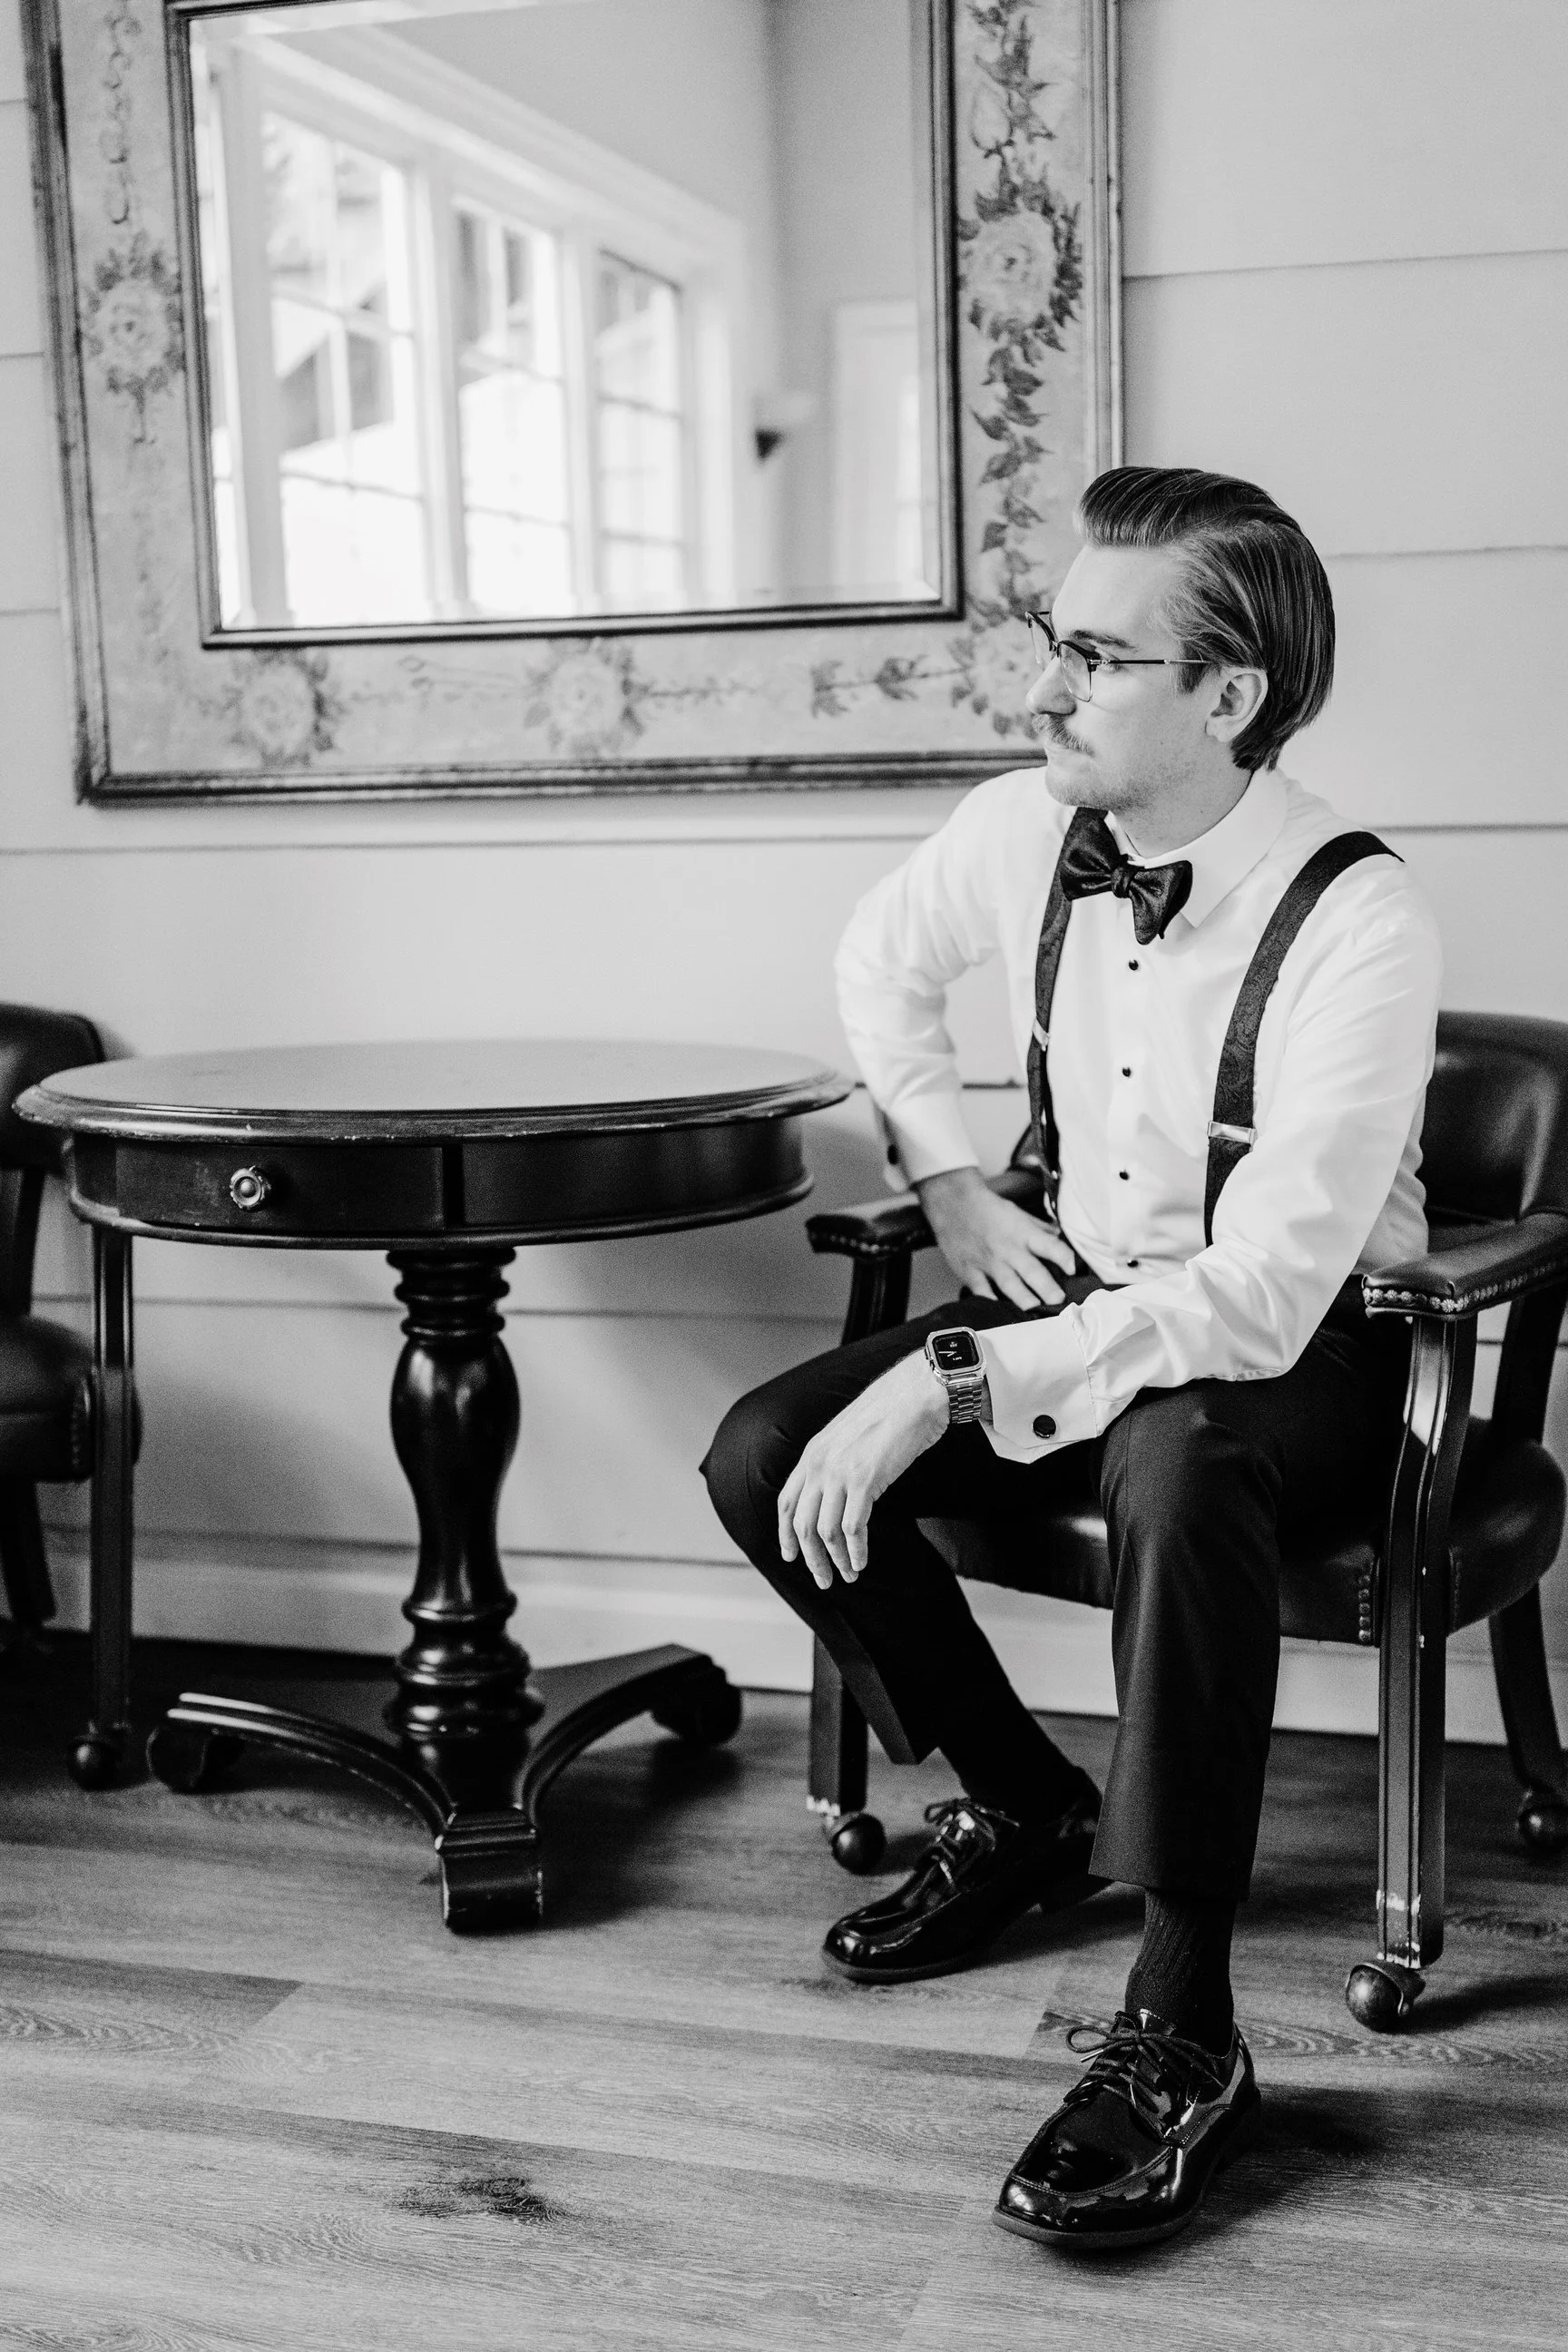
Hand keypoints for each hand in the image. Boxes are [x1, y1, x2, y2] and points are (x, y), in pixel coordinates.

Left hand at [778, 1349, 950, 1589]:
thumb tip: (836, 1492)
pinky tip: (861, 1562)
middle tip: (824, 1580)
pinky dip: (855, 1551)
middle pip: (802, 1525)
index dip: (785, 1534)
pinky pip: (852, 1528)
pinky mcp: (864, 1480)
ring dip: (836, 1560)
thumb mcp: (849, 1436)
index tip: (791, 1556)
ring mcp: (840, 1473)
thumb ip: (836, 1461)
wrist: (915, 1394)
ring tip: (849, 1576)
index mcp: (812, 1454)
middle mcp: (819, 1465)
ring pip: (825, 1532)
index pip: (786, 1503)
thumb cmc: (891, 1413)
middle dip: (810, 1559)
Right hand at [915, 1166, 1074, 1309]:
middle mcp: (1008, 1250)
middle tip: (1059, 1301)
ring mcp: (988, 1263)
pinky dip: (992, 1302)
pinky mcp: (970, 1272)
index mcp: (1023, 1233)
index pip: (1050, 1246)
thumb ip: (1040, 1229)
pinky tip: (1001, 1313)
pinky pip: (982, 1291)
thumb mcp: (1018, 1213)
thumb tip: (1060, 1238)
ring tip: (1036, 1311)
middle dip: (1048, 1288)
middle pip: (1032, 1272)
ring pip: (1010, 1286)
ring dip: (1025, 1300)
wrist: (952, 1203)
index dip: (1064, 1257)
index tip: (1074, 1269)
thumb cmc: (987, 1208)